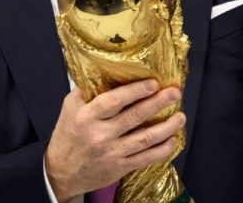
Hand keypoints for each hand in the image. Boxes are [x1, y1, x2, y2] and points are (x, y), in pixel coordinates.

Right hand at [44, 80, 185, 201]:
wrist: (61, 173)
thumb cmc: (67, 136)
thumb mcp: (70, 109)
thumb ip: (86, 91)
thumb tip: (105, 70)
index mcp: (87, 116)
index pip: (114, 101)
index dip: (135, 91)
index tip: (153, 83)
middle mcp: (100, 134)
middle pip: (134, 117)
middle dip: (158, 103)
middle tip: (175, 93)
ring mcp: (111, 152)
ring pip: (145, 138)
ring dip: (167, 127)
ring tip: (181, 116)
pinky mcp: (120, 168)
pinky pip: (145, 158)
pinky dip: (162, 150)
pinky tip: (172, 140)